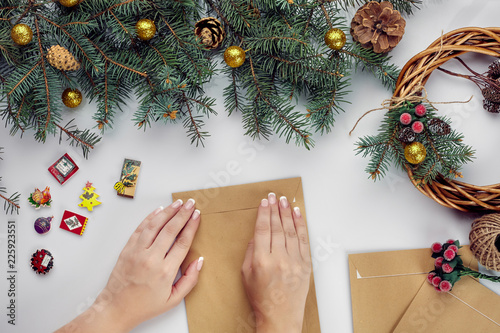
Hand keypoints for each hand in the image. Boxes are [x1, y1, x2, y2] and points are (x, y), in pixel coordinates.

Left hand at [56, 199, 202, 332]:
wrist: (117, 308)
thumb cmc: (145, 305)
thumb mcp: (173, 300)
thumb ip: (189, 280)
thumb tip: (199, 261)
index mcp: (165, 272)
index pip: (182, 242)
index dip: (191, 226)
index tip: (197, 216)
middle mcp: (151, 259)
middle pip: (170, 230)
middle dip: (182, 214)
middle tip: (191, 204)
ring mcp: (137, 253)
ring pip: (154, 225)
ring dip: (167, 212)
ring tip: (177, 203)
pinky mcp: (127, 250)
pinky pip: (140, 229)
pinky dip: (150, 218)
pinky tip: (159, 211)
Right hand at [241, 193, 311, 332]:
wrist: (280, 317)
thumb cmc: (261, 298)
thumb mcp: (246, 275)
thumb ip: (251, 252)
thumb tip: (257, 235)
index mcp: (262, 261)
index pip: (262, 229)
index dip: (263, 213)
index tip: (264, 202)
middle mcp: (279, 259)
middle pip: (277, 227)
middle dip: (275, 209)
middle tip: (274, 196)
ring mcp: (294, 262)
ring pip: (291, 231)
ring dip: (287, 213)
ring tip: (284, 201)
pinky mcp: (305, 265)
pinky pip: (304, 240)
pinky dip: (301, 225)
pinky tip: (297, 215)